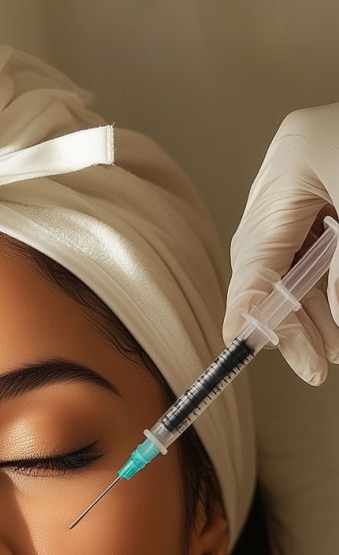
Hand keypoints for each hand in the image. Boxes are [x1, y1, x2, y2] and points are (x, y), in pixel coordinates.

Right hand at [223, 104, 338, 384]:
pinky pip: (314, 250)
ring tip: (332, 352)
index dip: (252, 309)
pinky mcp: (329, 191)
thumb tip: (335, 321)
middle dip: (289, 317)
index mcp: (289, 166)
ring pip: (292, 262)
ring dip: (312, 310)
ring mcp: (307, 181)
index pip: (255, 255)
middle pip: (268, 263)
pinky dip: (326, 287)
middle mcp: (287, 175)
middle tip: (312, 364)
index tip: (247, 350)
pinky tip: (336, 320)